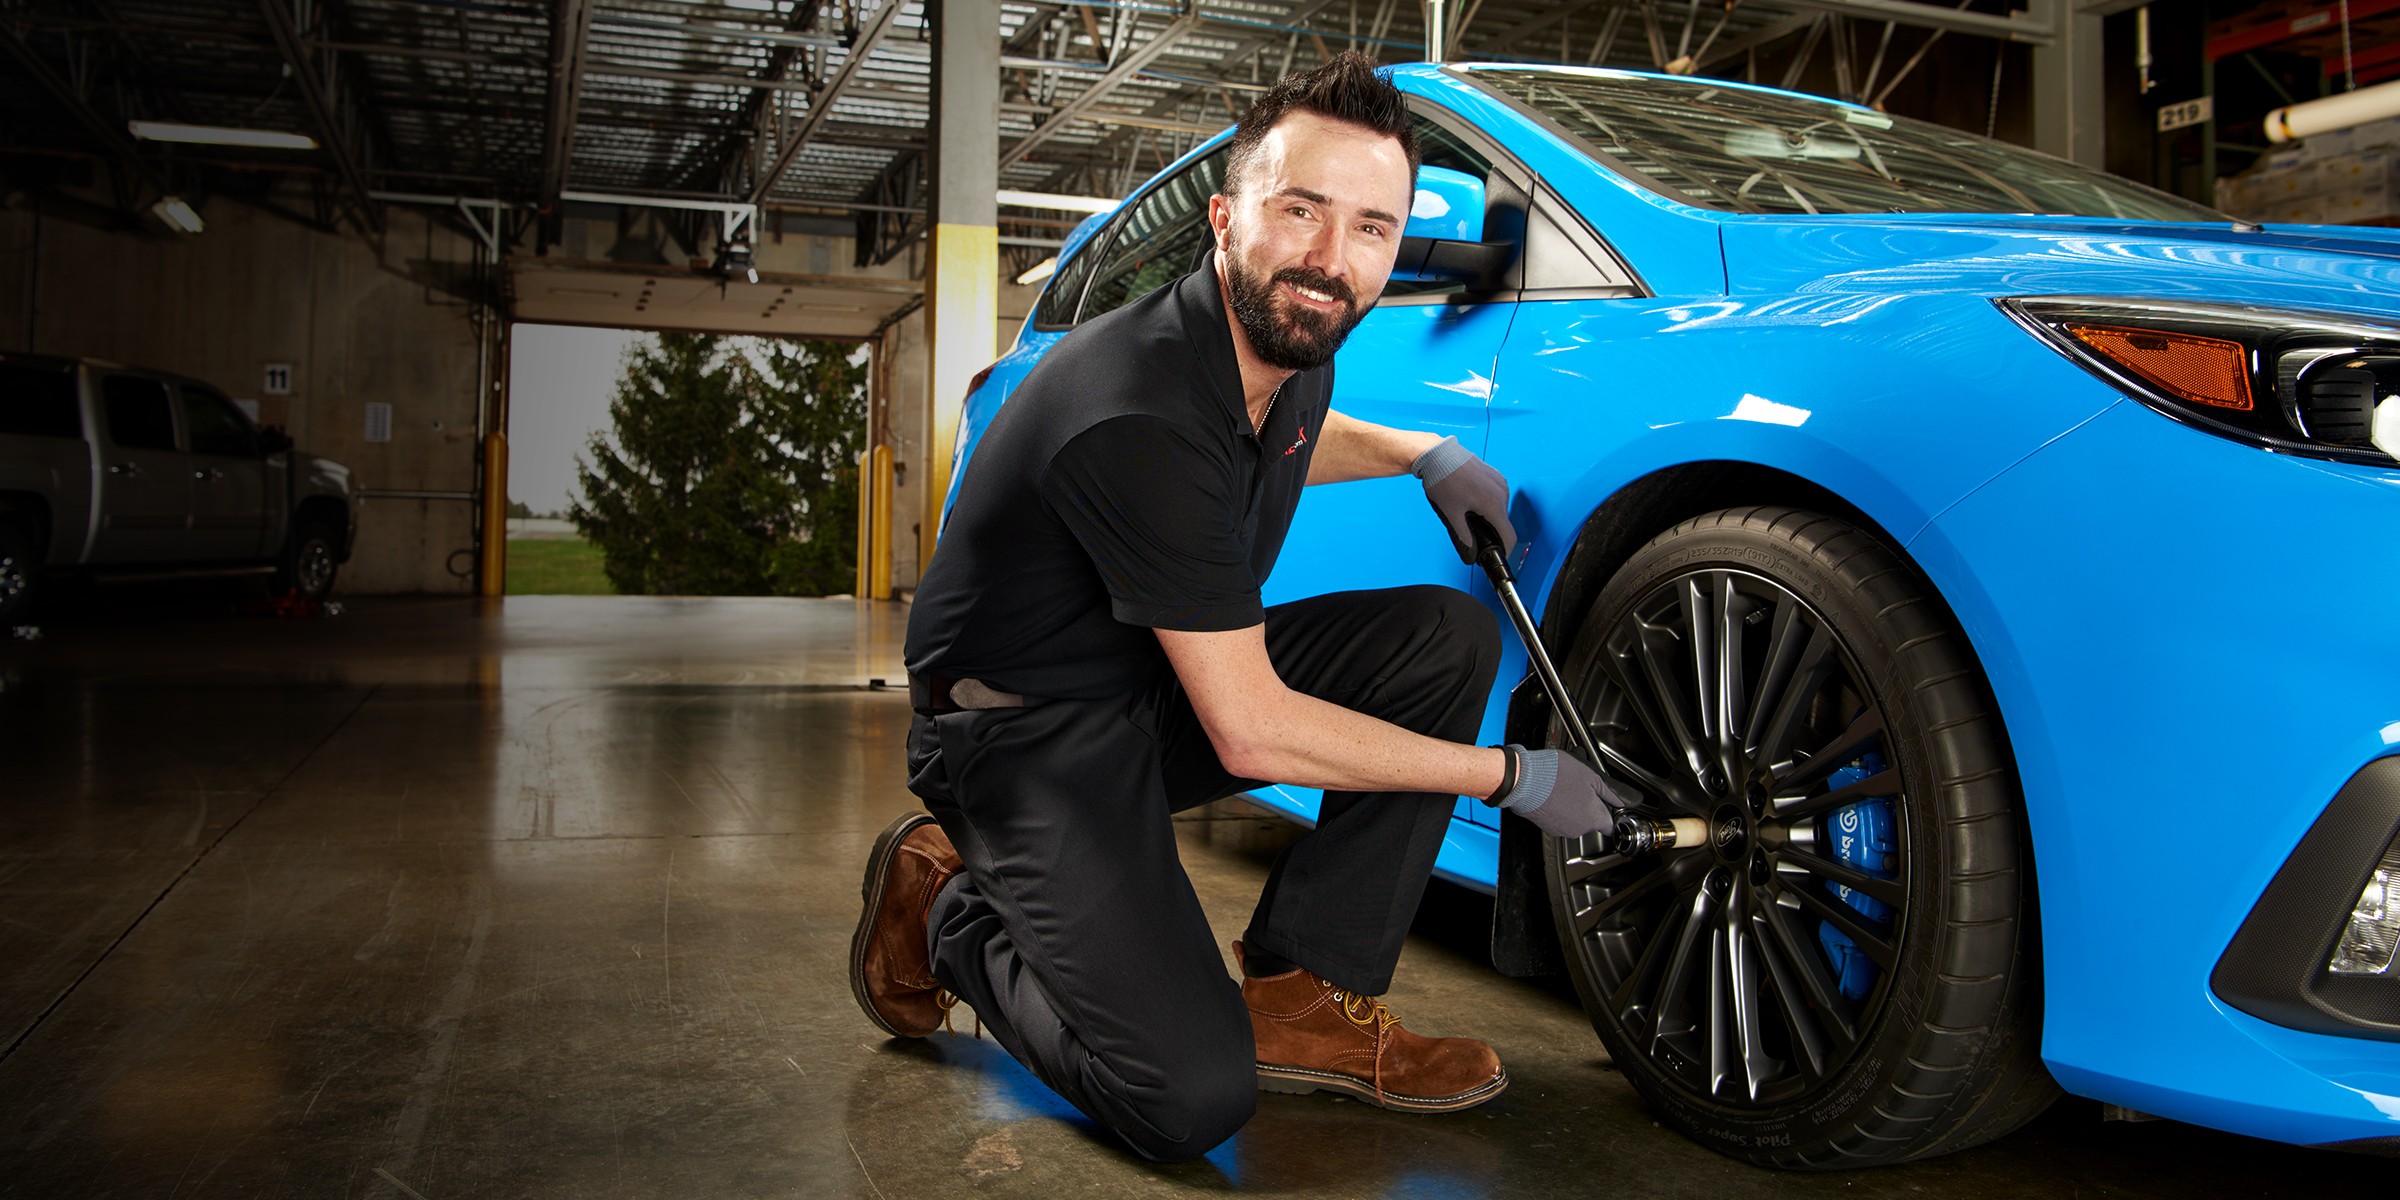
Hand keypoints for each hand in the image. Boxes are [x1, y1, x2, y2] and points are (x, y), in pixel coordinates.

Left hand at [1410, 436, 1515, 564]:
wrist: (1437, 454)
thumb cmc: (1443, 480)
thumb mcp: (1452, 513)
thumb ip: (1464, 535)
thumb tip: (1470, 550)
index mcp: (1493, 505)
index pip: (1509, 535)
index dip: (1505, 549)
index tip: (1499, 554)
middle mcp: (1502, 492)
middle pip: (1504, 521)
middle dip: (1493, 531)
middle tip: (1474, 534)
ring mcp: (1500, 482)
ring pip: (1501, 507)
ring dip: (1490, 515)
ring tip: (1469, 514)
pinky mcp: (1495, 475)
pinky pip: (1498, 494)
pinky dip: (1489, 502)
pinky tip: (1472, 501)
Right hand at [1493, 747, 1634, 838]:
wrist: (1520, 780)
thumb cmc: (1554, 776)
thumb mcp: (1591, 776)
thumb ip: (1612, 792)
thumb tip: (1630, 800)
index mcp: (1594, 818)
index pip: (1612, 825)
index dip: (1612, 812)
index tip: (1609, 802)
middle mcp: (1579, 830)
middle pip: (1592, 820)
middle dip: (1589, 804)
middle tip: (1582, 784)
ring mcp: (1560, 830)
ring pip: (1575, 818)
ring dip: (1573, 804)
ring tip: (1564, 785)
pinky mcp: (1546, 826)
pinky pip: (1559, 818)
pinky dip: (1558, 807)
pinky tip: (1553, 791)